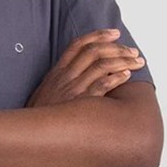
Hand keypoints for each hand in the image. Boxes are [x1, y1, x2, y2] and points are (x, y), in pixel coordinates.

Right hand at [25, 28, 144, 107]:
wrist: (30, 134)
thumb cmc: (39, 117)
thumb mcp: (45, 92)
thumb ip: (60, 81)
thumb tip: (77, 73)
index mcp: (57, 72)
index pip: (78, 44)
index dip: (98, 35)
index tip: (115, 33)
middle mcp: (65, 76)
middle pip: (94, 51)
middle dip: (118, 47)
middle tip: (133, 50)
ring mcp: (73, 89)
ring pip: (102, 65)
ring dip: (123, 60)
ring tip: (137, 62)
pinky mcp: (81, 103)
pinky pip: (102, 85)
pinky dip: (116, 78)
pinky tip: (127, 75)